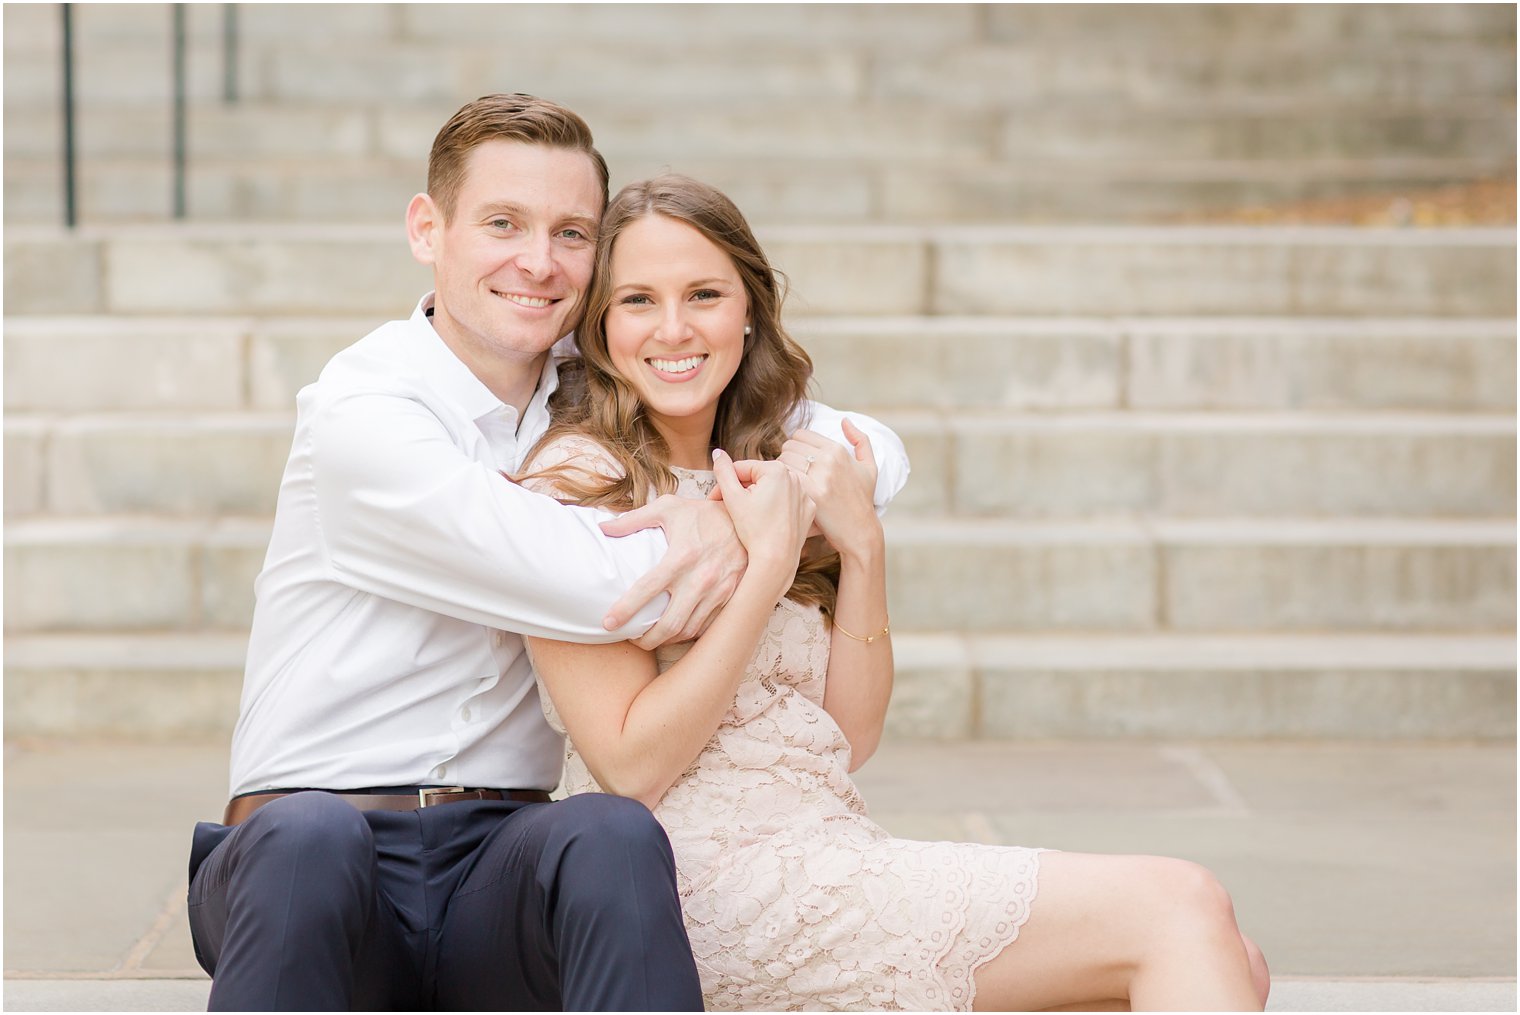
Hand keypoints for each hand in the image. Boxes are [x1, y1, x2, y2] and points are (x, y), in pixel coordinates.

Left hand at [599, 495, 745, 649]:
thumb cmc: (704, 514)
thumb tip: (603, 528)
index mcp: (681, 557)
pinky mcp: (731, 598)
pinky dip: (689, 634)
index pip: (646, 590)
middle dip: (646, 640)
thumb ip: (634, 519)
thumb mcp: (669, 507)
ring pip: (688, 630)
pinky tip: (677, 631)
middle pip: (668, 624)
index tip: (608, 623)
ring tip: (651, 638)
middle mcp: (700, 578)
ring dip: (667, 640)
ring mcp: (718, 592)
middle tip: (632, 640)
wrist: (749, 519)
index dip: (625, 610)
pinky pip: (708, 627)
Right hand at [713, 449, 813, 594]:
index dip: (725, 484)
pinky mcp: (809, 508)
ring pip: (774, 489)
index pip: (742, 469)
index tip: (715, 499)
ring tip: (749, 515)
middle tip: (729, 508)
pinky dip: (777, 507)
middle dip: (742, 490)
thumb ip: (723, 471)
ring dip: (759, 497)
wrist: (777, 559)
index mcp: (776, 469)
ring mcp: (805, 493)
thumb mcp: (732, 497)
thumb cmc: (754, 529)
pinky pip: (789, 502)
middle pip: (759, 478)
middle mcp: (795, 477)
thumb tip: (718, 452)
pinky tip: (768, 519)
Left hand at [777, 420, 879, 557]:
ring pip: (783, 460)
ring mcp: (820, 476)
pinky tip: (786, 492)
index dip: (795, 447)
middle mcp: (829, 459)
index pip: (800, 434)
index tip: (797, 461)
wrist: (859, 530)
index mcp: (838, 449)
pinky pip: (785, 476)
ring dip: (781, 470)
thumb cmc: (862, 499)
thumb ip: (860, 440)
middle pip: (788, 446)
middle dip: (786, 457)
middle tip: (790, 473)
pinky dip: (782, 483)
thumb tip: (844, 420)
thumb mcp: (869, 467)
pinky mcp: (811, 493)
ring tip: (787, 483)